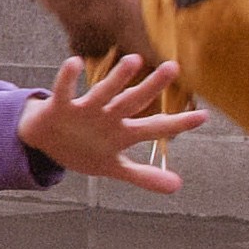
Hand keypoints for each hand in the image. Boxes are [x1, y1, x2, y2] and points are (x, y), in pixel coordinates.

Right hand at [16, 55, 210, 193]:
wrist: (44, 142)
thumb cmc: (82, 149)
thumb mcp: (112, 166)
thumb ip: (143, 175)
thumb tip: (177, 186)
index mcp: (122, 132)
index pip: (155, 128)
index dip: (178, 123)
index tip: (203, 116)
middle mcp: (108, 116)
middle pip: (133, 101)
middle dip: (152, 87)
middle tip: (172, 68)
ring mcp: (85, 110)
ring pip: (103, 93)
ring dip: (116, 79)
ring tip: (133, 61)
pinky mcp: (60, 106)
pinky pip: (64, 90)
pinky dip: (67, 77)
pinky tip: (74, 62)